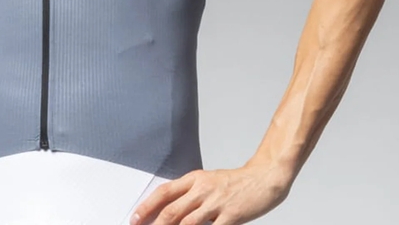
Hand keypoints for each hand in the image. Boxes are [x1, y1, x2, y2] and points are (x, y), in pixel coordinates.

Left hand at [129, 164, 289, 224]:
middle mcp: (202, 190)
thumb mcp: (208, 182)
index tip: (135, 218)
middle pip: (171, 210)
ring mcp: (216, 203)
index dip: (147, 206)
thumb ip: (190, 194)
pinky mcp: (231, 216)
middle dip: (154, 224)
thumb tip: (170, 210)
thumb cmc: (235, 183)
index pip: (164, 192)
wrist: (263, 178)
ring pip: (187, 223)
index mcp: (194, 179)